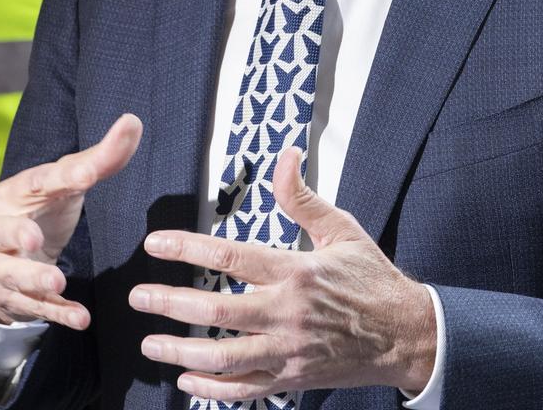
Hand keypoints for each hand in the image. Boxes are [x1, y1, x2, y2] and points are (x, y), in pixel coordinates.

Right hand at [0, 113, 142, 328]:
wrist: (5, 254)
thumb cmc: (41, 207)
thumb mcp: (65, 182)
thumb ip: (100, 159)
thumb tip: (133, 122)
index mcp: (14, 192)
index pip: (38, 181)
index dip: (62, 178)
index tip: (86, 174)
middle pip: (5, 233)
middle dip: (18, 238)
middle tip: (33, 240)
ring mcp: (1, 266)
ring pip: (14, 276)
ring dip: (36, 280)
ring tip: (59, 282)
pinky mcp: (12, 296)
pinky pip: (34, 308)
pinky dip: (57, 314)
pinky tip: (81, 318)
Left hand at [130, 147, 436, 400]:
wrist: (405, 334)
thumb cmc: (371, 277)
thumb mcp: (341, 228)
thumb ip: (303, 197)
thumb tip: (285, 155)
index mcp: (296, 271)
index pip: (230, 257)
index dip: (186, 249)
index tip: (154, 244)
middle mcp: (287, 313)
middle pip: (215, 312)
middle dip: (169, 303)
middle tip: (137, 297)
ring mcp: (288, 351)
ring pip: (223, 357)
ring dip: (180, 351)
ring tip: (150, 341)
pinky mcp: (291, 378)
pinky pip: (243, 389)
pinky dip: (211, 388)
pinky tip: (185, 380)